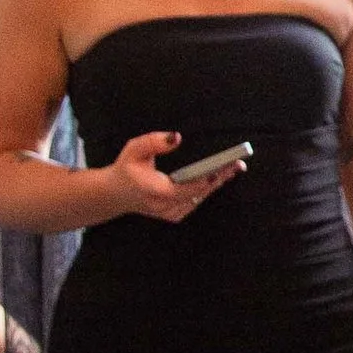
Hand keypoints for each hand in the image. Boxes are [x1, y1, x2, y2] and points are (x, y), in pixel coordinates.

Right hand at [106, 131, 245, 224]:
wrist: (114, 193)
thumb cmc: (126, 169)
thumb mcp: (134, 149)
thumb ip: (154, 141)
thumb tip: (176, 137)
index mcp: (156, 191)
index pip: (188, 188)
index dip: (207, 179)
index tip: (224, 168)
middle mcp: (164, 206)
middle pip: (199, 193)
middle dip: (219, 178)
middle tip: (238, 164)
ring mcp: (170, 213)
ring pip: (199, 199)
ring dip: (216, 184)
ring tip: (233, 168)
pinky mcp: (174, 215)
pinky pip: (195, 202)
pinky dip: (206, 190)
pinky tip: (218, 178)